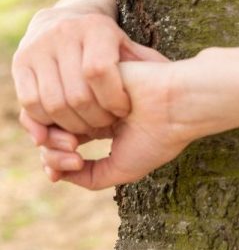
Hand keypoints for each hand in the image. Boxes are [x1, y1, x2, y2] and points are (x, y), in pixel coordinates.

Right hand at [12, 6, 163, 135]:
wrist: (64, 20)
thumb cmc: (107, 41)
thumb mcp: (128, 45)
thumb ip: (145, 61)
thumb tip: (169, 78)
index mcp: (95, 27)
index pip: (99, 71)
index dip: (113, 98)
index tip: (124, 111)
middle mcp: (62, 34)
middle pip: (75, 94)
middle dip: (94, 118)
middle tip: (106, 126)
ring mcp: (37, 49)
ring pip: (51, 103)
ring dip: (71, 124)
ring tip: (88, 127)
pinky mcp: (20, 63)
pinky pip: (30, 102)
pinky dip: (46, 121)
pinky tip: (65, 124)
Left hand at [23, 59, 190, 189]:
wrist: (178, 107)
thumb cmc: (157, 139)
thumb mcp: (119, 170)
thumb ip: (88, 177)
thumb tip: (55, 174)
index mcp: (102, 126)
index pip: (61, 142)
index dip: (52, 160)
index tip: (57, 173)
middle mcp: (95, 107)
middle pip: (52, 129)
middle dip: (51, 151)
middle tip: (71, 160)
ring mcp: (92, 90)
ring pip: (53, 112)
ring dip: (55, 137)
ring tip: (75, 146)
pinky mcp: (92, 72)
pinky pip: (62, 92)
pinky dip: (68, 114)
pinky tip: (83, 126)